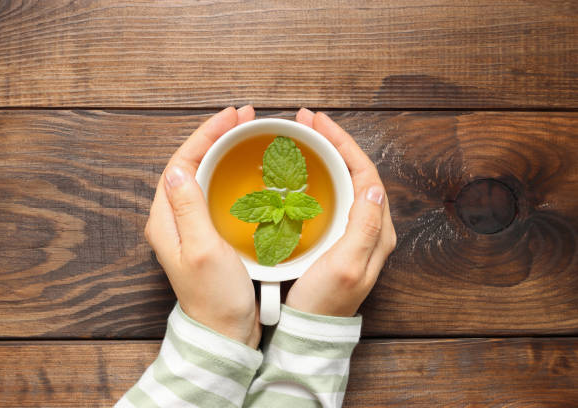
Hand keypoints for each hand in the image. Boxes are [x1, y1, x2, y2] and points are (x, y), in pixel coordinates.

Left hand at [145, 106, 260, 347]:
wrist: (225, 331)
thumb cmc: (215, 297)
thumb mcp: (201, 249)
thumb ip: (187, 207)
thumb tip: (177, 166)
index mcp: (166, 220)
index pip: (181, 162)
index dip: (205, 135)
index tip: (230, 117)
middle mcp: (173, 220)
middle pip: (190, 163)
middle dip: (214, 136)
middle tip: (242, 118)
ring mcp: (190, 227)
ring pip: (202, 175)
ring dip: (221, 151)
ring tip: (245, 133)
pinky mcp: (206, 233)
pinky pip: (214, 192)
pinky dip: (229, 174)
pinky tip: (246, 170)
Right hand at [286, 109, 396, 316]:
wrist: (310, 329)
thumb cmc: (326, 301)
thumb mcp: (347, 264)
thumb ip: (364, 226)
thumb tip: (372, 186)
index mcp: (377, 230)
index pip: (365, 173)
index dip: (343, 144)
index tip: (319, 123)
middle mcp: (370, 227)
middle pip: (356, 171)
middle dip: (334, 143)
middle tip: (308, 122)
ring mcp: (353, 232)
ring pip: (344, 181)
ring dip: (327, 156)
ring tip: (305, 138)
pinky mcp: (336, 237)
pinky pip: (332, 196)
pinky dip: (319, 177)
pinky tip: (302, 172)